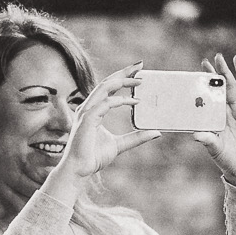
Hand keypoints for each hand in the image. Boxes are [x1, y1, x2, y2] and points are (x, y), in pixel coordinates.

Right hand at [51, 65, 154, 190]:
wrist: (80, 169)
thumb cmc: (94, 157)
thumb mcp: (121, 145)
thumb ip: (136, 137)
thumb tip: (156, 133)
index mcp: (95, 110)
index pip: (108, 87)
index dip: (122, 77)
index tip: (138, 71)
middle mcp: (89, 107)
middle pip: (107, 82)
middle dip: (123, 72)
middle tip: (140, 65)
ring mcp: (87, 112)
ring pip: (104, 88)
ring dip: (122, 81)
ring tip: (140, 80)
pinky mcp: (88, 119)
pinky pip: (106, 104)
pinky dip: (120, 100)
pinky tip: (134, 101)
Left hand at [195, 53, 235, 184]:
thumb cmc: (226, 160)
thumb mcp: (215, 149)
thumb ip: (208, 140)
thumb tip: (197, 135)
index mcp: (222, 115)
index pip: (216, 93)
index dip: (211, 79)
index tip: (204, 64)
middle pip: (230, 87)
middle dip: (224, 72)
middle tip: (218, 56)